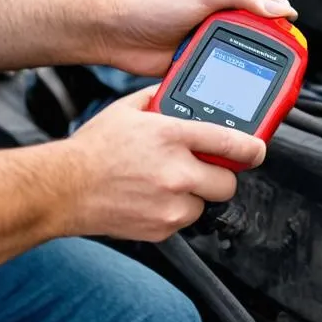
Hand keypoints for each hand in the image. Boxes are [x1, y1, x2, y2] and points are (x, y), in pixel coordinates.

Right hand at [63, 86, 265, 241]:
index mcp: (172, 137)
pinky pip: (184, 220)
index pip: (232, 144)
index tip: (257, 149)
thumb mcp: (129, 110)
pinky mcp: (162, 228)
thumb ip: (160, 99)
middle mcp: (177, 172)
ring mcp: (171, 204)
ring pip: (205, 204)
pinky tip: (153, 197)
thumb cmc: (94, 149)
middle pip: (228, 182)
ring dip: (195, 195)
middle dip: (220, 176)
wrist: (64, 189)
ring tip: (168, 183)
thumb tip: (178, 93)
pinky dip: (175, 211)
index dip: (254, 148)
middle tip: (204, 169)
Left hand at [103, 0, 296, 75]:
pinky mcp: (194, 71)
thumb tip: (280, 9)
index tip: (295, 45)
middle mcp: (220, 28)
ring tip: (261, 93)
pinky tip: (232, 99)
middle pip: (256, 46)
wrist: (118, 35)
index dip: (282, 29)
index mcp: (228, 6)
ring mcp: (207, 51)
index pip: (266, 15)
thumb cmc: (154, 9)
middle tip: (282, 77)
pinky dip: (226, 90)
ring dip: (248, 78)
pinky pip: (217, 82)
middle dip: (269, 60)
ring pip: (238, 66)